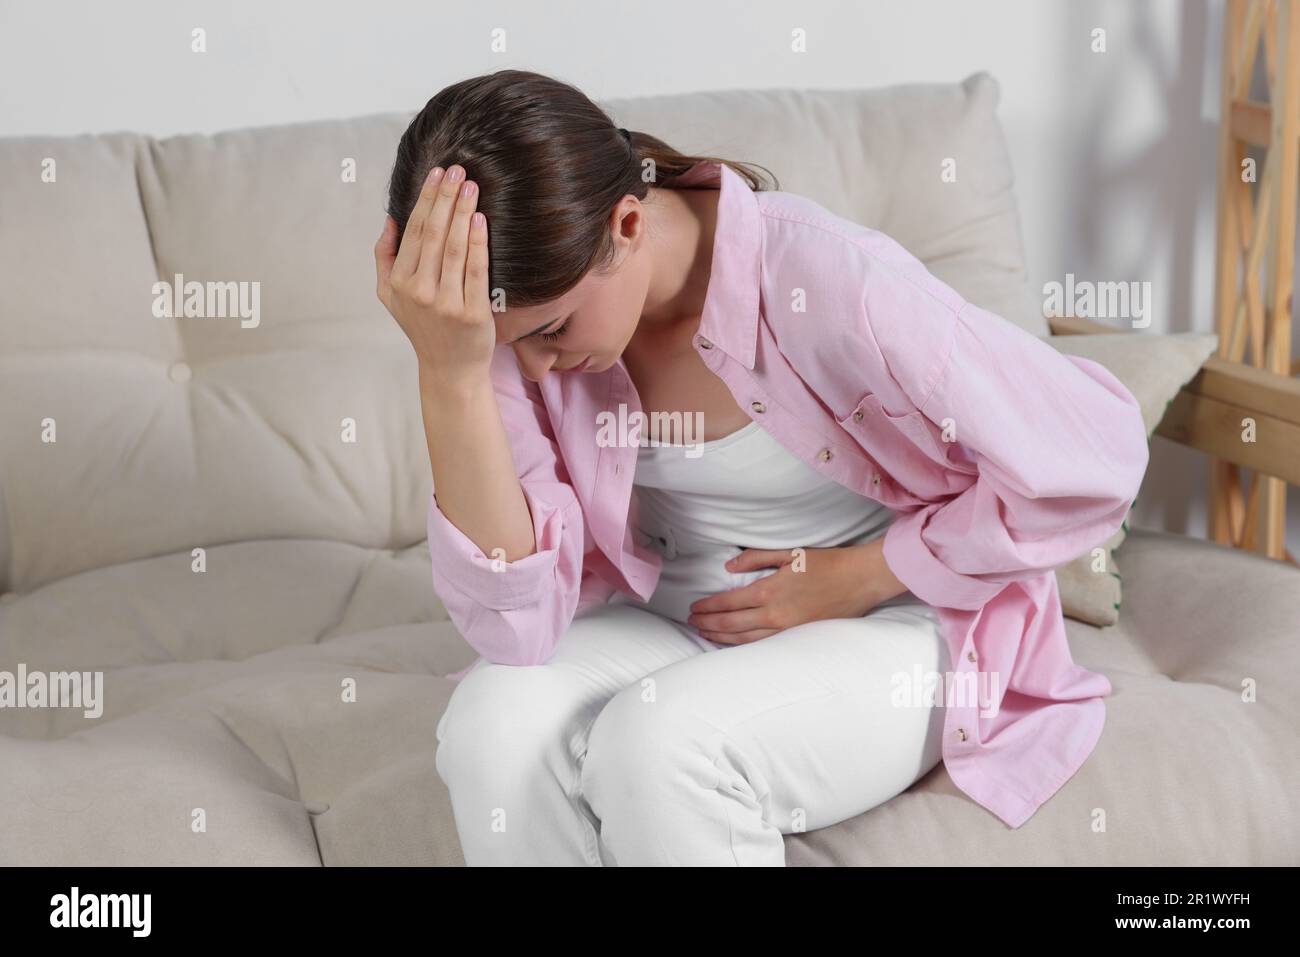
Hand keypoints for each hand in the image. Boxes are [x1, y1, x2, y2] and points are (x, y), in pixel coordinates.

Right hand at [374, 164, 494, 388]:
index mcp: (400, 282)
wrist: (450, 370)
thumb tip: (389, 219)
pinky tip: (480, 220)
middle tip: (458, 170)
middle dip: (445, 198)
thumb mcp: (390, 296)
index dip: (426, 200)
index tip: (437, 173)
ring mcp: (446, 303)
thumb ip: (385, 257)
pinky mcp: (472, 313)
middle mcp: (420, 291)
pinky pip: (476, 271)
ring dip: (463, 213)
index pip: (414, 232)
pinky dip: (478, 243)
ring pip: (454, 248)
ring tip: (471, 187)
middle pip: (434, 234)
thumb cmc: (423, 328)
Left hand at [685, 541, 906, 643]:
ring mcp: (786, 630)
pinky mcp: (798, 638)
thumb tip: (729, 568)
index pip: (728, 603)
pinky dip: (743, 645)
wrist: (860, 580)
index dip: (708, 607)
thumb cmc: (826, 563)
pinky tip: (733, 643)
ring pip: (745, 639)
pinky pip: (763, 645)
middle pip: (731, 624)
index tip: (694, 609)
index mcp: (769, 591)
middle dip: (708, 624)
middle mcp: (774, 615)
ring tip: (705, 635)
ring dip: (721, 638)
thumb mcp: (789, 554)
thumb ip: (755, 559)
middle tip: (692, 624)